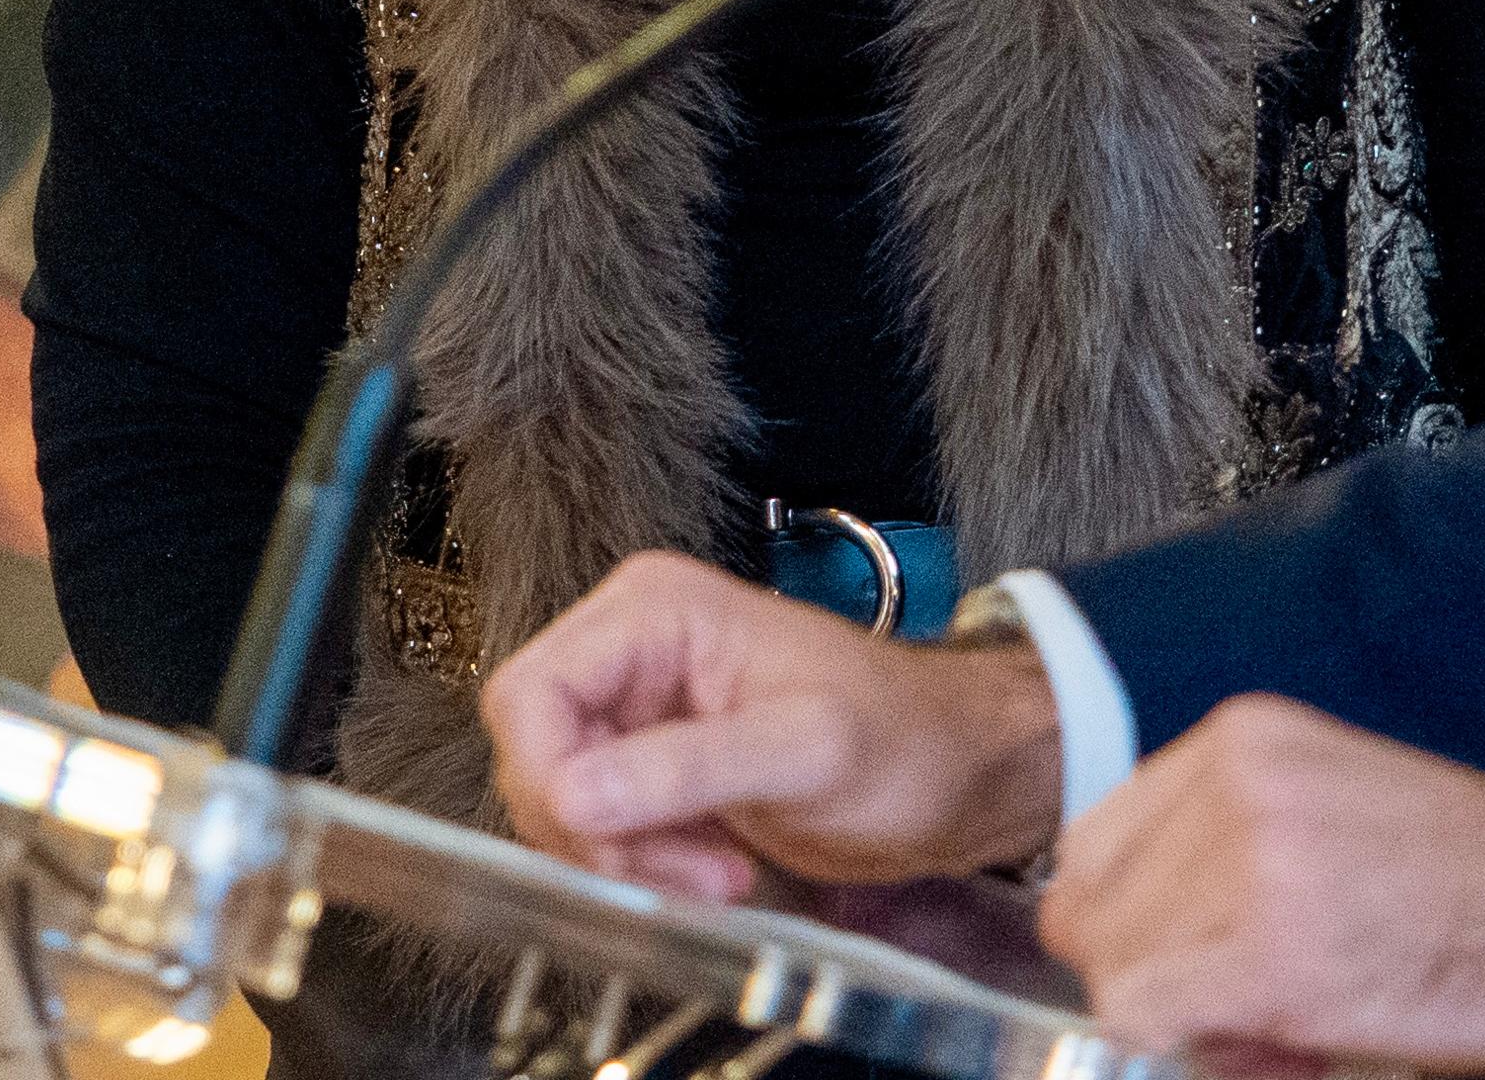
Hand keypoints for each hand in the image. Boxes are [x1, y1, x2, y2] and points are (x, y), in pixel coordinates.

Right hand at [481, 552, 1062, 901]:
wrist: (955, 771)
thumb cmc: (904, 741)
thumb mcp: (803, 753)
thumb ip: (684, 770)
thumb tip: (569, 796)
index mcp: (653, 610)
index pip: (529, 695)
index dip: (550, 781)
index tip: (615, 848)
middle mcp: (631, 645)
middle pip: (536, 750)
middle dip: (597, 830)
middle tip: (690, 874)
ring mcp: (640, 701)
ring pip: (562, 795)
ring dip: (627, 855)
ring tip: (719, 873)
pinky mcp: (654, 757)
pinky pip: (602, 818)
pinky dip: (644, 860)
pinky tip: (714, 867)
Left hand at [1036, 697, 1484, 1073]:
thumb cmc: (1470, 883)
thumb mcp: (1328, 805)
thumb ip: (1226, 838)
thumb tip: (1144, 925)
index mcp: (1243, 737)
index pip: (1096, 837)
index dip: (1127, 921)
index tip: (1178, 962)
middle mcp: (1231, 780)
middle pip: (1087, 903)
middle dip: (1143, 973)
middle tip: (1230, 1010)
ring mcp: (1247, 860)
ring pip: (1113, 967)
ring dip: (1180, 1017)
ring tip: (1278, 1031)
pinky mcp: (1271, 951)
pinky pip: (1147, 1014)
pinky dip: (1200, 1049)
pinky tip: (1286, 1048)